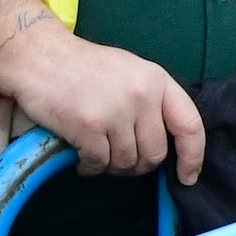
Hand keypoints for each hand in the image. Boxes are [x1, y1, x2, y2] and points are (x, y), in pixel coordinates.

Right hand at [0, 19, 209, 183]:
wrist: (42, 58)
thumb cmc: (87, 67)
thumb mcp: (132, 73)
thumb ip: (152, 102)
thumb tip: (165, 142)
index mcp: (158, 80)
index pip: (190, 124)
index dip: (193, 156)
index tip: (188, 178)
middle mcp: (142, 96)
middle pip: (155, 153)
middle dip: (140, 165)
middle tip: (121, 159)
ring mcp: (116, 112)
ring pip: (127, 162)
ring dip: (112, 166)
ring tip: (99, 153)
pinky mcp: (88, 127)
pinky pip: (99, 164)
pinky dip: (91, 168)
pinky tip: (82, 159)